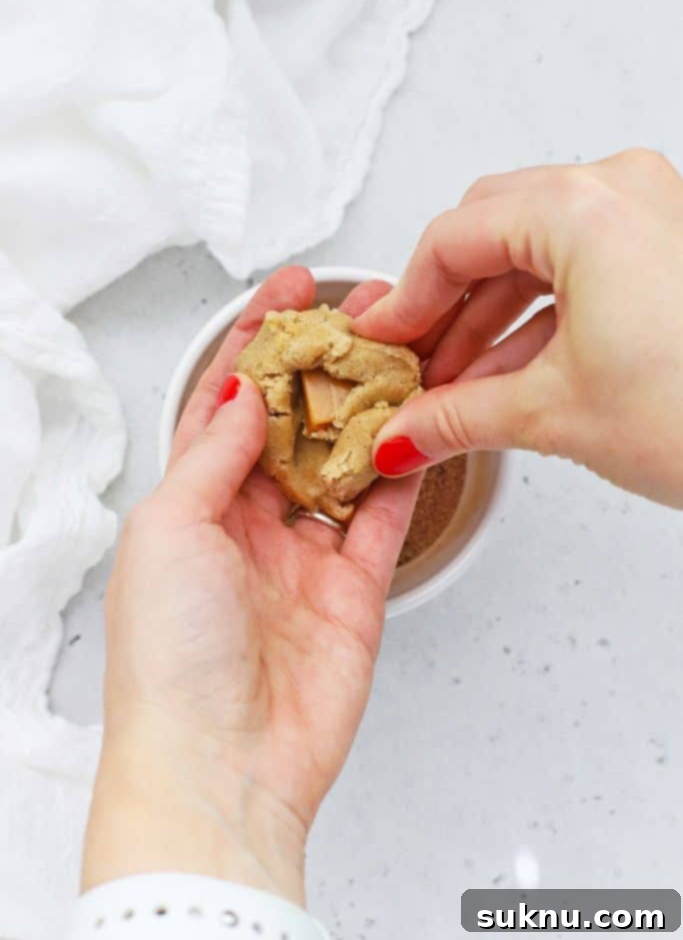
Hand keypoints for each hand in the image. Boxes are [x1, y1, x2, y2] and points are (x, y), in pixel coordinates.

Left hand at [83, 268, 420, 905]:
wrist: (221, 766)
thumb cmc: (169, 659)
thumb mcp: (168, 529)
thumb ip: (213, 455)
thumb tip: (244, 394)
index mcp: (188, 508)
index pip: (224, 406)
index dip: (254, 344)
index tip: (288, 294)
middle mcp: (245, 528)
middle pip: (292, 427)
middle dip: (322, 369)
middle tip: (360, 317)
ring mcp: (301, 558)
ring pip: (344, 465)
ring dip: (368, 413)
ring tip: (400, 359)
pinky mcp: (352, 592)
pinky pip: (382, 519)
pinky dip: (401, 475)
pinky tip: (417, 432)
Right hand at [355, 149, 682, 507]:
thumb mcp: (556, 415)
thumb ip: (458, 418)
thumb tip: (403, 434)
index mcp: (585, 208)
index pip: (453, 238)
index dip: (404, 299)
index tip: (381, 341)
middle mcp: (622, 191)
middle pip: (491, 231)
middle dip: (445, 302)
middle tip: (413, 359)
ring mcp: (654, 214)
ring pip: (536, 250)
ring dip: (488, 317)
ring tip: (454, 383)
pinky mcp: (671, 250)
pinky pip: (582, 267)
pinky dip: (538, 317)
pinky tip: (506, 374)